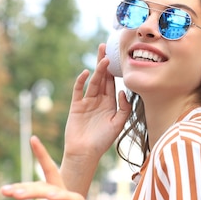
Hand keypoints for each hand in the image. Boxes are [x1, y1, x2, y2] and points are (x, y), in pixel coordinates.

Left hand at [1, 136, 115, 199]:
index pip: (50, 177)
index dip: (42, 157)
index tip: (32, 138)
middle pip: (48, 183)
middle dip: (26, 186)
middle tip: (5, 190)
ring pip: (57, 191)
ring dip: (36, 191)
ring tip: (17, 194)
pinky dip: (62, 197)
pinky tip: (50, 196)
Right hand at [63, 44, 130, 159]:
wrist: (85, 153)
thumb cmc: (103, 141)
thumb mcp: (118, 124)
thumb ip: (124, 108)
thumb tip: (123, 91)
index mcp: (110, 104)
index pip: (112, 83)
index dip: (115, 70)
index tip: (118, 57)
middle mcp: (98, 100)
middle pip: (101, 78)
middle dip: (104, 63)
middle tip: (106, 47)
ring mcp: (86, 102)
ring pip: (92, 82)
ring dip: (97, 70)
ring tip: (103, 58)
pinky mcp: (76, 106)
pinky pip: (78, 91)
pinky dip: (81, 81)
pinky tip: (86, 73)